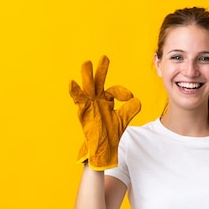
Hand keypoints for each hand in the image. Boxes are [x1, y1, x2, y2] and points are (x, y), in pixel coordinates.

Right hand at [69, 55, 140, 169]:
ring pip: (88, 88)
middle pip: (98, 82)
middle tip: (104, 57)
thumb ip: (130, 109)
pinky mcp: (84, 113)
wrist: (103, 151)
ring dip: (86, 76)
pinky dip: (75, 92)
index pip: (114, 90)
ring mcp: (90, 106)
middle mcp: (97, 101)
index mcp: (106, 101)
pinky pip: (78, 101)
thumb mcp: (123, 120)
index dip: (122, 92)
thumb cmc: (110, 135)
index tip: (129, 97)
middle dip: (101, 70)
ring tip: (86, 63)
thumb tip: (137, 100)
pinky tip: (71, 83)